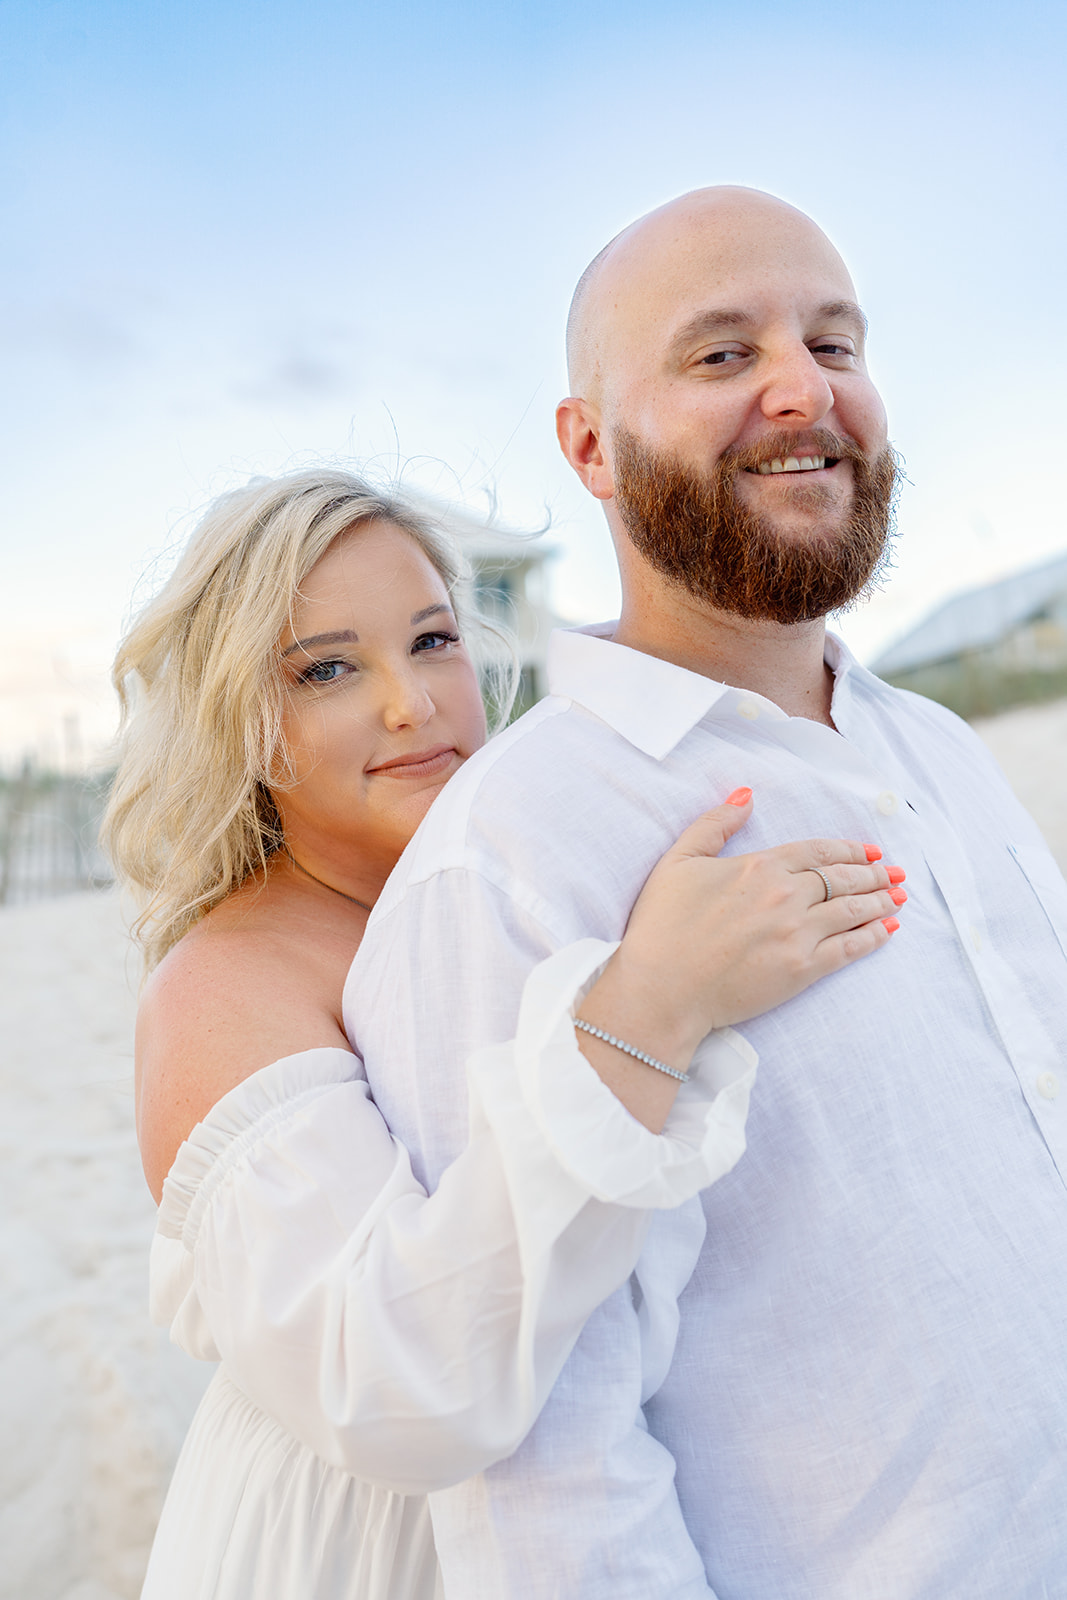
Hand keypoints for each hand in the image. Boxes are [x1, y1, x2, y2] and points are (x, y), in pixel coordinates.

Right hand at [575, 788, 903, 1127]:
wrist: (662, 989)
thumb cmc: (662, 927)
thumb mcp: (678, 862)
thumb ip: (714, 824)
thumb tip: (746, 794)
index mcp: (759, 866)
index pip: (817, 851)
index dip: (848, 849)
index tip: (869, 851)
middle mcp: (785, 895)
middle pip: (842, 878)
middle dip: (873, 874)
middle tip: (894, 872)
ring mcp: (797, 933)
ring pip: (852, 910)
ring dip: (880, 901)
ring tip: (899, 896)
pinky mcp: (802, 969)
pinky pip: (849, 948)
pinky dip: (873, 937)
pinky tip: (888, 930)